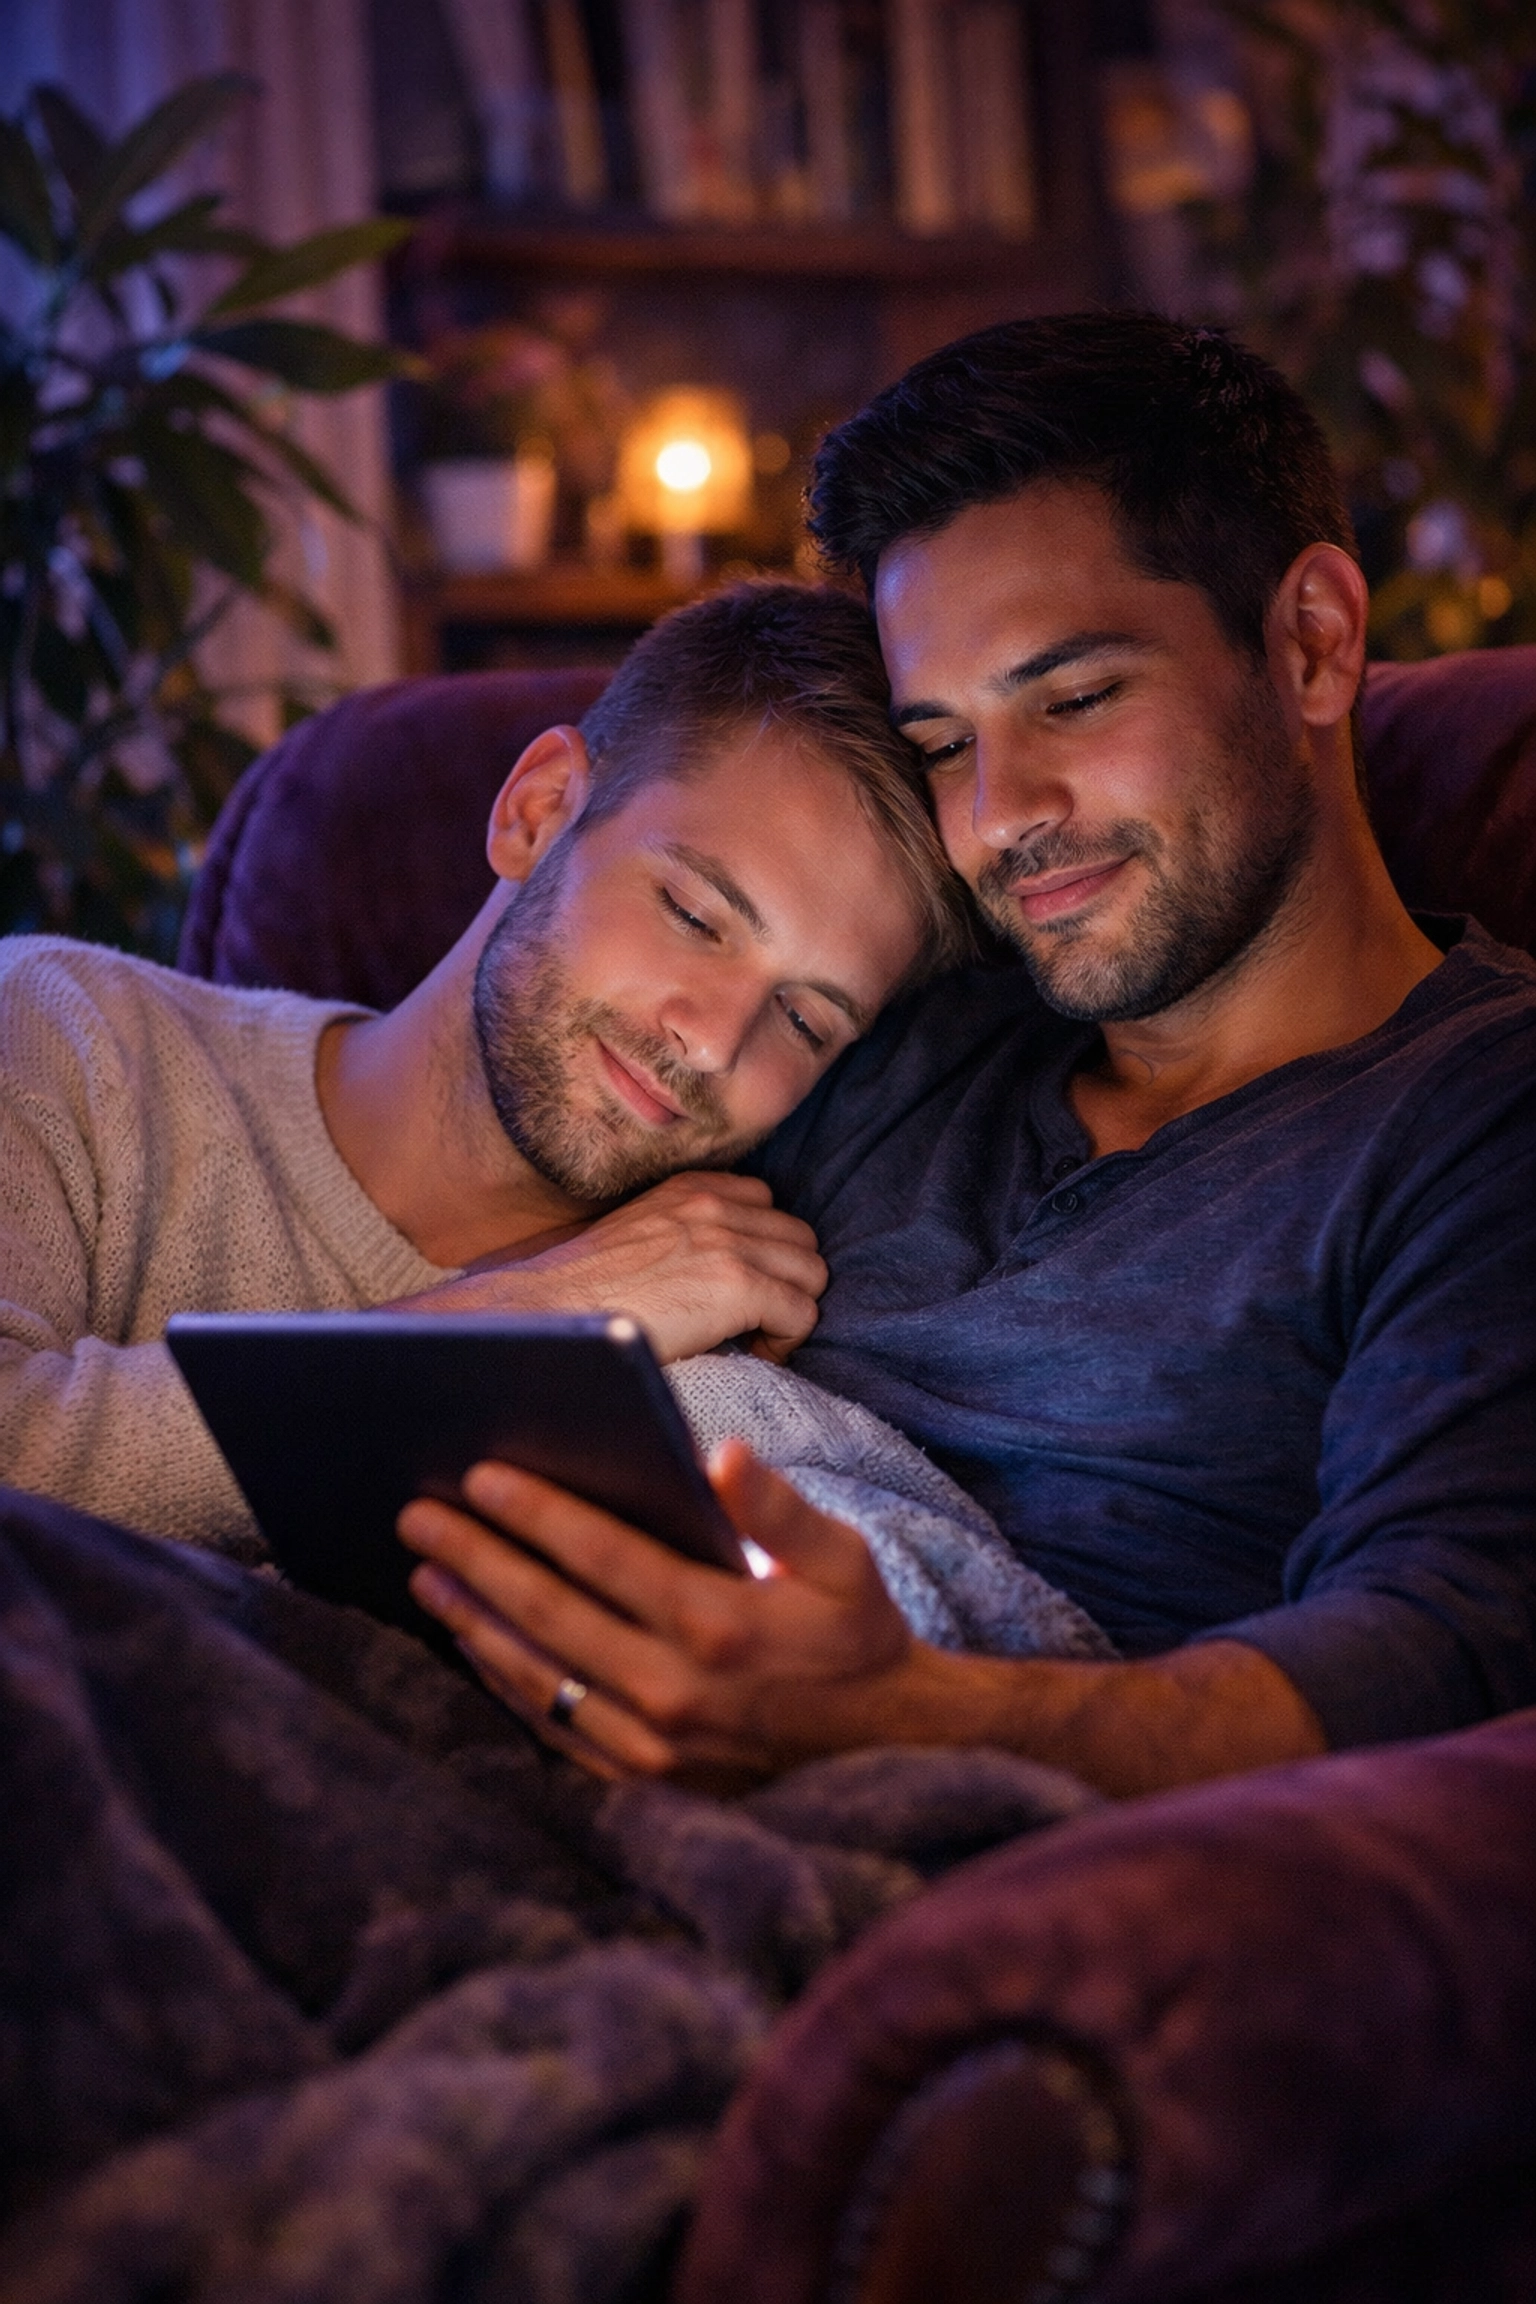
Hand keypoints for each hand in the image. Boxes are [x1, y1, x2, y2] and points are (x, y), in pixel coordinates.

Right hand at [388, 1173, 827, 1362]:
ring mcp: (730, 1243)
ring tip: (753, 1339)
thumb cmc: (579, 1291)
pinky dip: (785, 1341)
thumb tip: (707, 1268)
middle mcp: (715, 1205)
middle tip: (753, 1320)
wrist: (548, 1311)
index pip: (767, 1204)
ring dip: (791, 1309)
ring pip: (812, 1274)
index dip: (763, 1252)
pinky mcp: (738, 1285)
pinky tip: (752, 1356)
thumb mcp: (636, 1233)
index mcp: (690, 1189)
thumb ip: (680, 1232)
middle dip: (786, 1281)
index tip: (738, 1291)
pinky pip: (802, 1313)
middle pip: (801, 1239)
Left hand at [396, 1441, 921, 1778]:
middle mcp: (674, 1687)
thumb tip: (722, 1455)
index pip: (601, 1553)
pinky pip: (556, 1726)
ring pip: (539, 1672)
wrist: (887, 1748)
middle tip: (417, 1513)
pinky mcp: (643, 1779)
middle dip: (476, 1555)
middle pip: (548, 1609)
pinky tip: (476, 1642)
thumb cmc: (858, 1633)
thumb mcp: (844, 1559)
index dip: (535, 1511)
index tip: (479, 1473)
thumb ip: (781, 1507)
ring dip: (474, 1619)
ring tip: (426, 1572)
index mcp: (717, 1620)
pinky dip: (507, 1682)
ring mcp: (652, 1743)